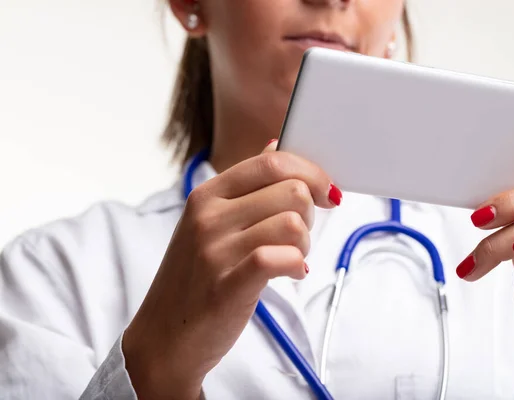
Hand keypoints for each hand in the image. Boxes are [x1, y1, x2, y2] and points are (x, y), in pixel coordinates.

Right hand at [122, 141, 341, 399]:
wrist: (163, 337)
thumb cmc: (194, 279)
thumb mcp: (209, 223)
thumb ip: (246, 183)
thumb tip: (276, 143)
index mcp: (207, 195)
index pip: (272, 161)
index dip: (311, 172)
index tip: (326, 192)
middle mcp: (208, 217)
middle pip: (291, 190)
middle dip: (310, 213)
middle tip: (298, 236)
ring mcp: (215, 251)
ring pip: (293, 224)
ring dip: (304, 244)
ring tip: (291, 258)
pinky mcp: (227, 286)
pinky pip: (280, 257)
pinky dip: (296, 265)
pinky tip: (291, 274)